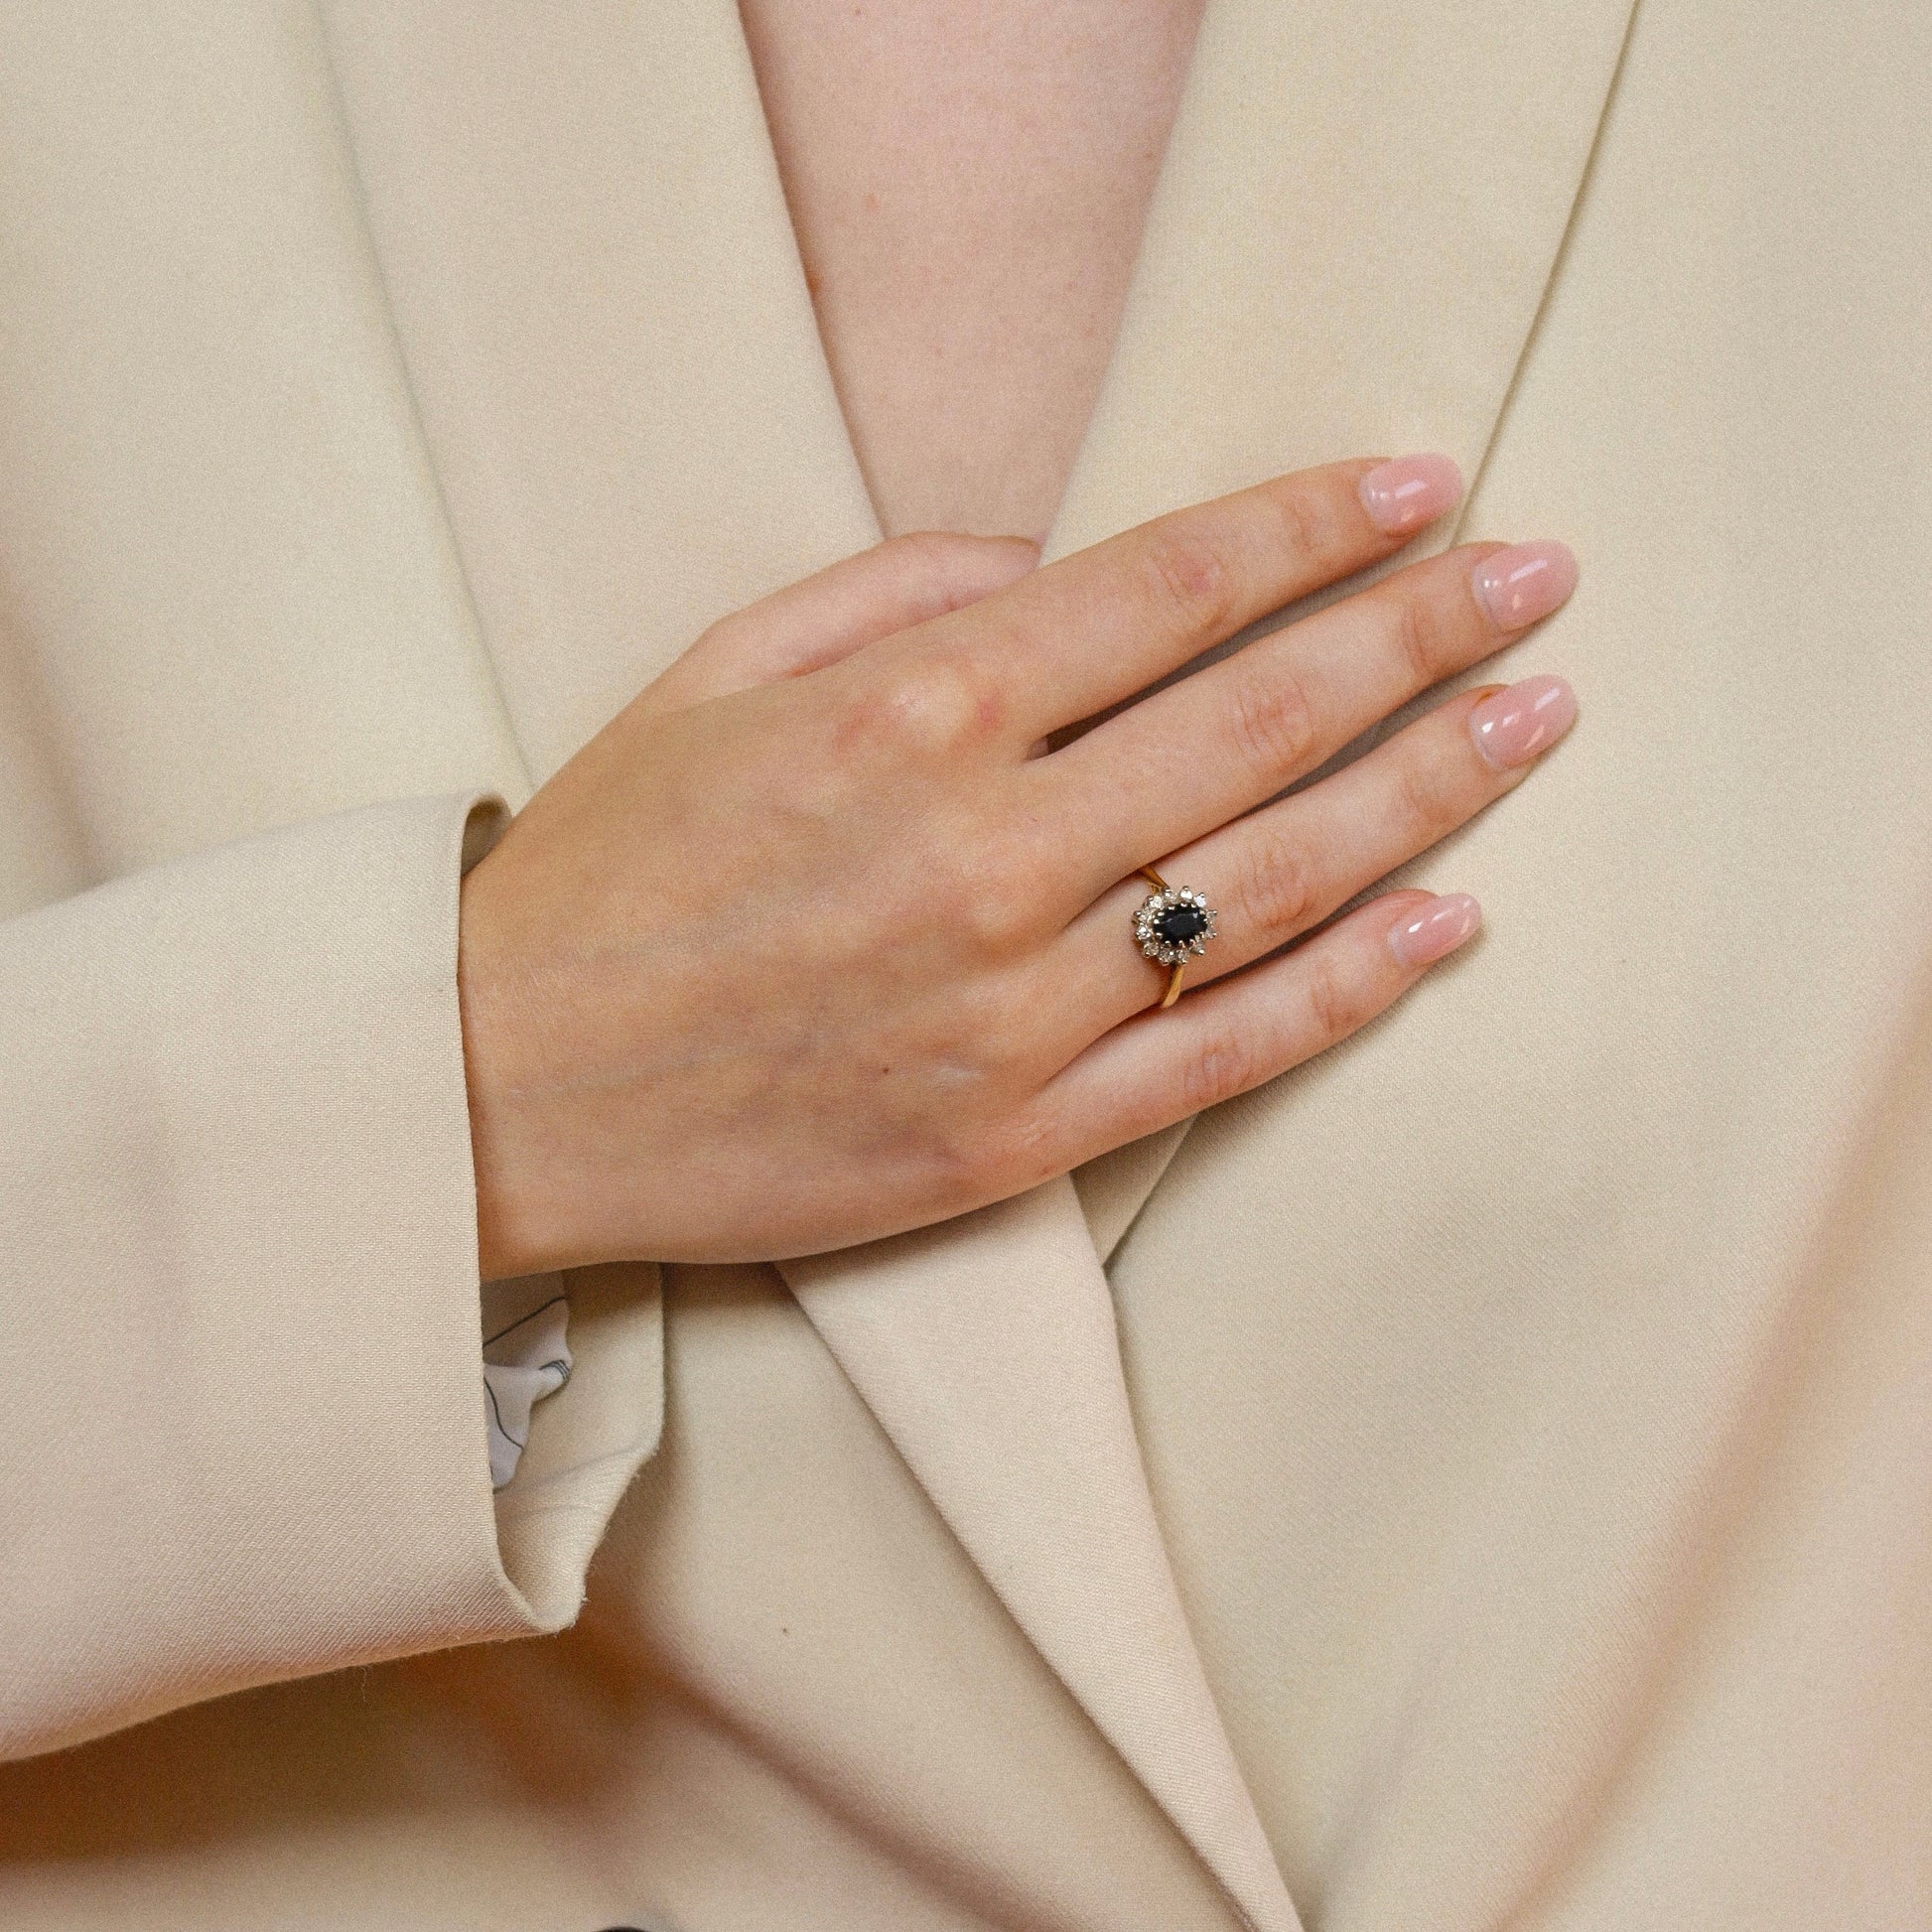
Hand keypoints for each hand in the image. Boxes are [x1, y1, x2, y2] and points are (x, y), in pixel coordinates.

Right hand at [457, 455, 1577, 1274]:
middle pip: (1259, 720)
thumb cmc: (603, 869)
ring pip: (1275, 883)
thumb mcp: (713, 676)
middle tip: (1539, 580)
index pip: (1166, 590)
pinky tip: (1450, 921)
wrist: (502, 1094)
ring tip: (1534, 719)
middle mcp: (984, 854)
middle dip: (1419, 633)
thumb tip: (1056, 555)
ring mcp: (1014, 1010)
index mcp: (904, 717)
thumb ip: (893, 589)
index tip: (1420, 480)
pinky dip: (1352, 986)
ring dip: (1428, 791)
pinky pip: (1226, 1053)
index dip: (1312, 525)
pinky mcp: (1018, 1137)